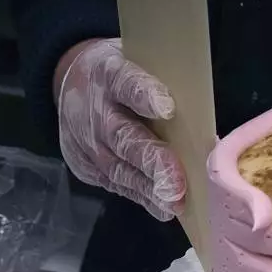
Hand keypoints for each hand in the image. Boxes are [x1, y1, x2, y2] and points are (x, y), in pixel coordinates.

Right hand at [55, 38, 183, 220]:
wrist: (71, 84)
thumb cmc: (122, 80)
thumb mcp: (138, 65)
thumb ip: (163, 86)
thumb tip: (201, 118)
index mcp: (109, 74)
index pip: (126, 82)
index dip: (145, 95)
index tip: (167, 108)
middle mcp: (94, 108)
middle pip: (123, 136)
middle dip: (153, 161)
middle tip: (176, 184)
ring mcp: (85, 140)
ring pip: (118, 167)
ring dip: (149, 188)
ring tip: (174, 202)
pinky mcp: (84, 164)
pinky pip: (114, 183)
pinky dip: (140, 195)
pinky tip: (161, 206)